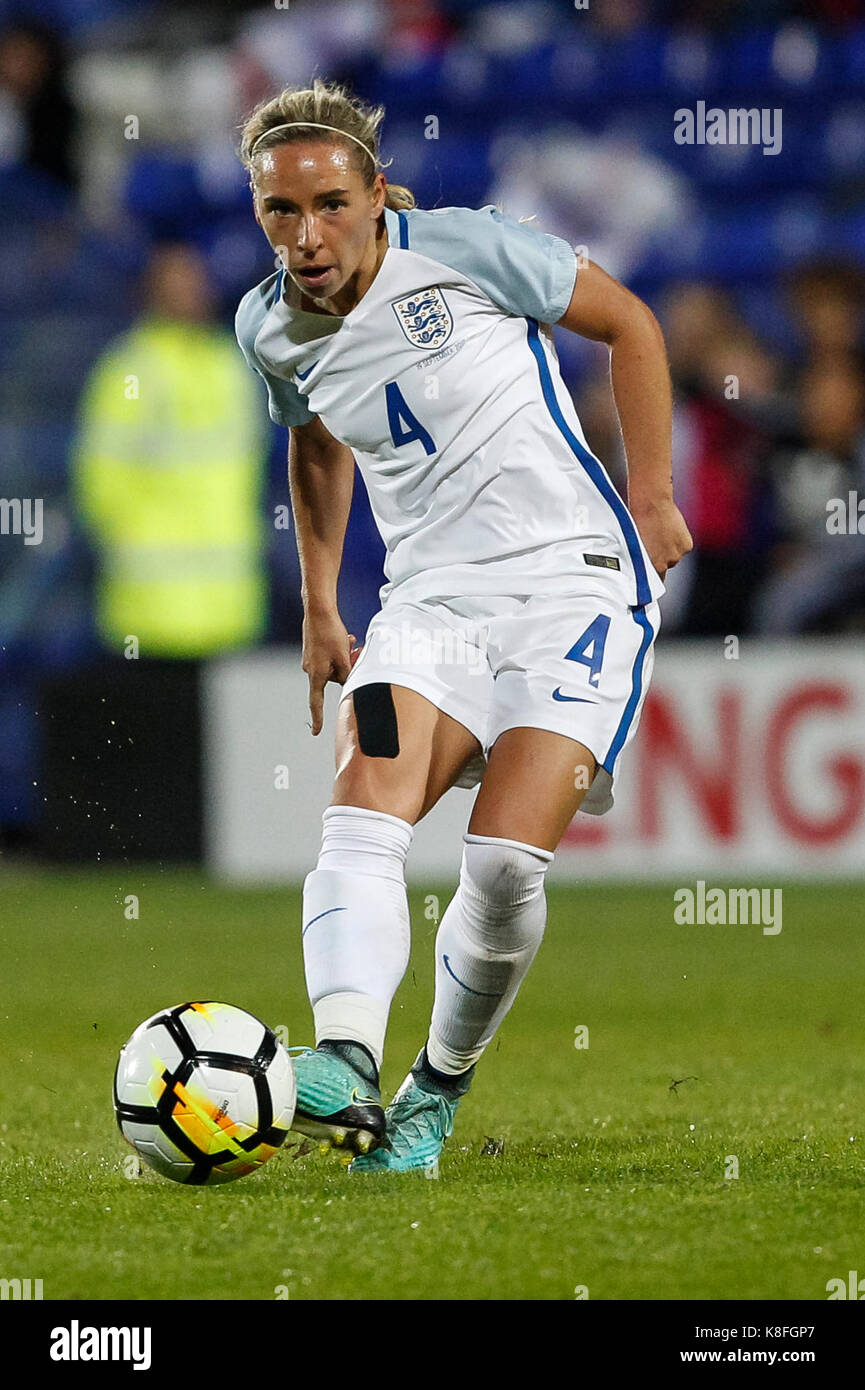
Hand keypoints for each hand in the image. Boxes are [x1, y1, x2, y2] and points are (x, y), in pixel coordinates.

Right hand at [301, 609, 363, 735]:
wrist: (318, 610)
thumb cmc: (331, 634)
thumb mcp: (343, 658)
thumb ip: (347, 675)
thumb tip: (348, 683)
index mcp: (316, 675)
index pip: (316, 702)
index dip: (317, 718)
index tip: (315, 732)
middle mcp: (310, 669)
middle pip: (335, 678)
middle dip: (348, 669)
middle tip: (356, 653)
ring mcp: (311, 658)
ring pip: (335, 665)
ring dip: (346, 658)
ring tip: (351, 643)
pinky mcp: (313, 649)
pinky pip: (330, 656)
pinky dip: (340, 650)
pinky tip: (347, 638)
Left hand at [629, 495, 692, 580]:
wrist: (652, 505)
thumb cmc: (638, 522)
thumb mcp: (636, 544)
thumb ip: (643, 558)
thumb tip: (642, 564)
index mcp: (652, 566)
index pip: (655, 579)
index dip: (652, 574)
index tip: (650, 569)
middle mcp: (667, 563)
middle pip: (666, 565)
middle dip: (661, 557)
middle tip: (654, 542)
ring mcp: (678, 554)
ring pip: (674, 555)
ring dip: (670, 548)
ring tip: (661, 533)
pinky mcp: (687, 545)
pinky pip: (683, 546)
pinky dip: (678, 540)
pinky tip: (670, 529)